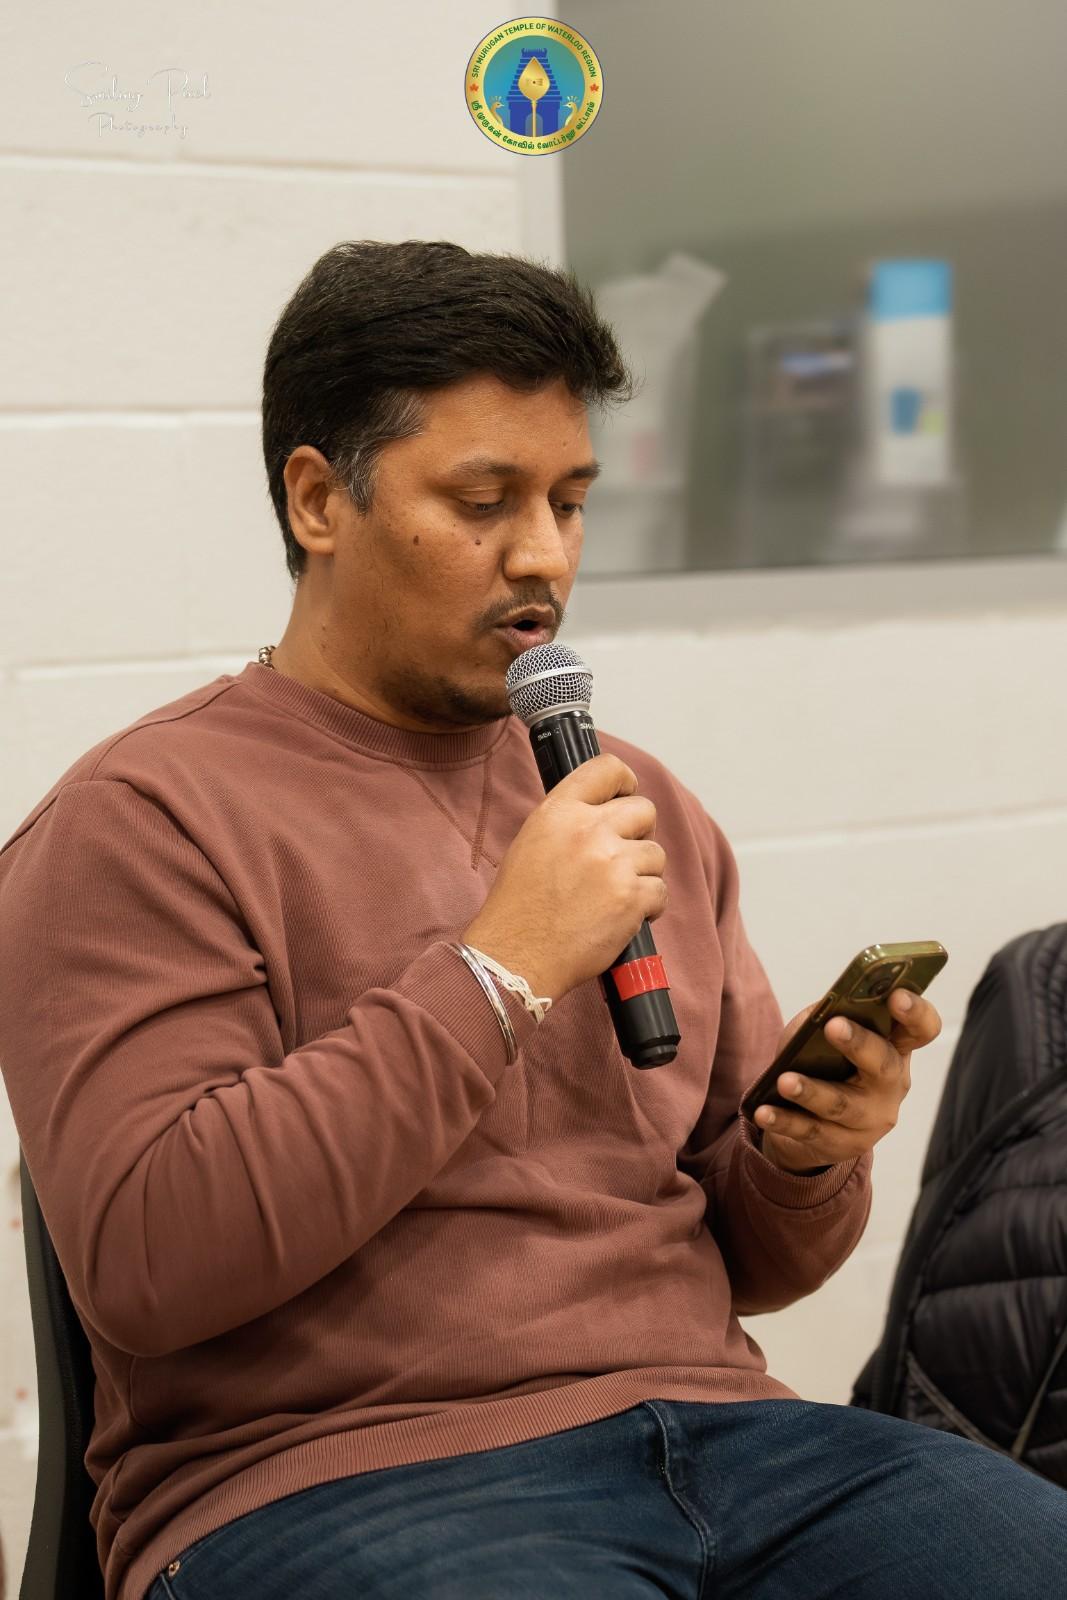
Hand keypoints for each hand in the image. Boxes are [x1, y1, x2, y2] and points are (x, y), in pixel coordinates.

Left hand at [753, 988, 942, 1174]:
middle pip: (884, 1064)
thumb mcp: (827, 1034)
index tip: (897, 995)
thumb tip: (819, 1013)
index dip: (915, 1011)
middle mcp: (892, 1084)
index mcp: (896, 1047)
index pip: (922, 1028)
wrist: (814, 1121)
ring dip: (812, 1091)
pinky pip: (811, 1131)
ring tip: (785, 1081)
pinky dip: (785, 1120)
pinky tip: (764, 1112)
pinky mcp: (843, 1144)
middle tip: (834, 1026)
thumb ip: (826, 1016)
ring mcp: (871, 1118)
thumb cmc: (825, 1060)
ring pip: (842, 1104)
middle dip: (859, 1044)